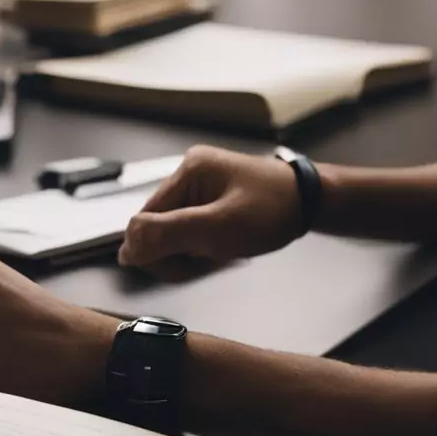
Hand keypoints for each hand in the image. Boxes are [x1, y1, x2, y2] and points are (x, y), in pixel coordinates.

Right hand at [119, 146, 302, 273]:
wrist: (312, 204)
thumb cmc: (274, 209)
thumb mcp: (218, 227)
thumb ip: (167, 235)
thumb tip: (124, 250)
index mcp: (187, 171)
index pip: (143, 220)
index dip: (154, 250)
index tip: (183, 265)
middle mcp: (188, 175)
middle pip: (154, 228)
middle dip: (175, 252)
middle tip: (208, 258)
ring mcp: (197, 188)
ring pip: (169, 235)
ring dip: (189, 253)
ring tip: (219, 252)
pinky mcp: (207, 202)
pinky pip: (186, 233)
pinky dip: (200, 248)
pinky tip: (220, 249)